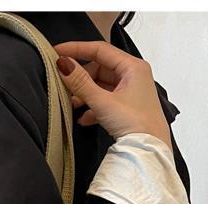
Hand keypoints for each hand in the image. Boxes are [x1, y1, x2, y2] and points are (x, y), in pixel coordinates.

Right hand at [52, 40, 172, 150]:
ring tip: (72, 104)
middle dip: (80, 78)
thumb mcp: (103, 102)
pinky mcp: (127, 108)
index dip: (77, 49)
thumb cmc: (137, 125)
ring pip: (101, 86)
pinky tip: (84, 118)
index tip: (58, 52)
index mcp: (133, 67)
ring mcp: (131, 92)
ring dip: (85, 94)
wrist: (149, 151)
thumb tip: (64, 65)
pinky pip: (105, 100)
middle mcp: (134, 76)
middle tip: (64, 85)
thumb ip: (81, 83)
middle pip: (99, 68)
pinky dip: (93, 107)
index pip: (100, 49)